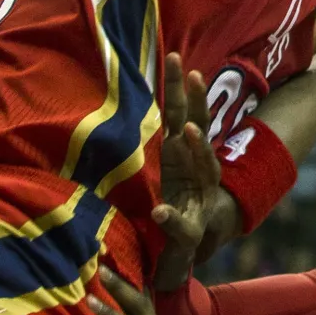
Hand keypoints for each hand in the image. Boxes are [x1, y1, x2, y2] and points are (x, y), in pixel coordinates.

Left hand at [152, 53, 222, 291]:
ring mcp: (197, 198)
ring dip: (196, 148)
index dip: (177, 86)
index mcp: (177, 154)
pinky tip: (159, 213)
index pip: (179, 113)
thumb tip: (110, 109)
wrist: (167, 258)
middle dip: (198, 101)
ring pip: (205, 168)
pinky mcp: (189, 231)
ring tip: (188, 131)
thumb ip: (137, 146)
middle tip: (195, 74)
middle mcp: (192, 170)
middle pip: (198, 128)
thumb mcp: (145, 173)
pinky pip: (180, 225)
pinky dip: (169, 220)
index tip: (174, 56)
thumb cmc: (154, 208)